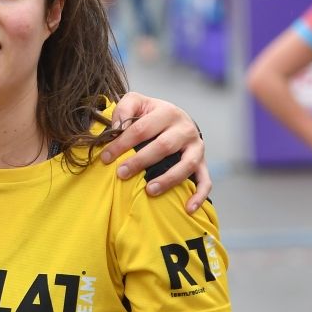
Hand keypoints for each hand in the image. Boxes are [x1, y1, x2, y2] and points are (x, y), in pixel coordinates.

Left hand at [101, 92, 210, 211]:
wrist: (177, 119)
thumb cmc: (151, 114)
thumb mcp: (137, 102)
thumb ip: (124, 108)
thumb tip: (116, 127)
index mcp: (167, 112)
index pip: (142, 129)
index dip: (122, 143)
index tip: (106, 158)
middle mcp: (185, 129)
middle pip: (164, 146)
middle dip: (141, 161)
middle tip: (121, 174)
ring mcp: (196, 147)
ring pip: (186, 164)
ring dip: (169, 179)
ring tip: (150, 191)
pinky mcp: (203, 163)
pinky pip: (205, 181)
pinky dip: (198, 195)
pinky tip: (187, 209)